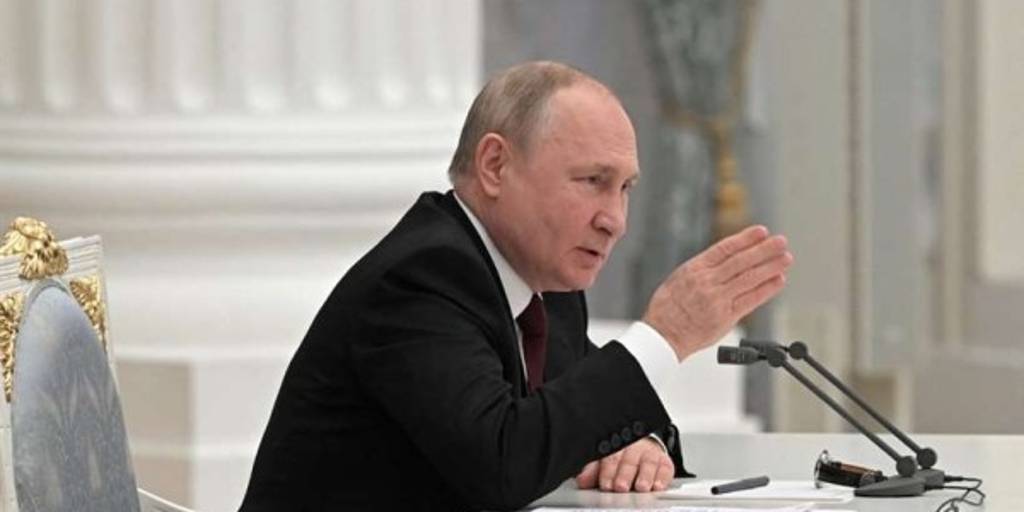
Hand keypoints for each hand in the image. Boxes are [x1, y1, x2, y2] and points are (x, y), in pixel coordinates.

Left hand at [575, 437, 673, 492]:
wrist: (641, 444)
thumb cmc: (619, 456)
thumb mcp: (602, 461)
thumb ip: (593, 471)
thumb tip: (582, 480)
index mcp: (614, 445)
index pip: (610, 457)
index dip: (607, 472)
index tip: (606, 484)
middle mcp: (632, 447)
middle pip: (628, 460)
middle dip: (624, 474)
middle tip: (621, 487)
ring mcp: (649, 454)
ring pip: (647, 463)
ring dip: (644, 476)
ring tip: (641, 487)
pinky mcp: (664, 461)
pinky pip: (665, 468)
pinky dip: (661, 477)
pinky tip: (657, 486)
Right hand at [643, 225, 791, 361]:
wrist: (663, 334)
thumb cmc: (668, 307)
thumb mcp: (679, 278)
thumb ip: (704, 269)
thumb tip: (728, 257)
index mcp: (695, 269)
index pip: (725, 248)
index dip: (745, 239)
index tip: (762, 231)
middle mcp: (707, 282)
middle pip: (741, 261)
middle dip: (764, 249)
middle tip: (781, 241)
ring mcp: (717, 299)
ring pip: (749, 278)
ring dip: (770, 267)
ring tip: (785, 258)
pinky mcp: (725, 317)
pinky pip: (750, 300)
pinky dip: (766, 289)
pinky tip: (778, 280)